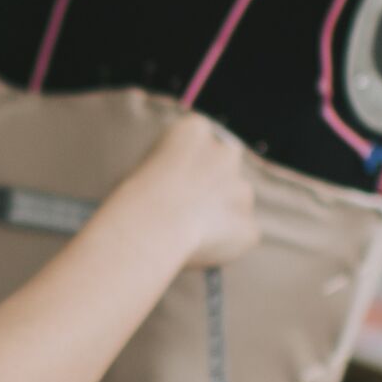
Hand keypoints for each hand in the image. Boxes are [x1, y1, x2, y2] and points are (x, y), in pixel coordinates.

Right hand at [111, 114, 261, 268]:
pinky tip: (196, 251)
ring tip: (185, 234)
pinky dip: (223, 245)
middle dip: (211, 184)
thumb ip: (167, 171)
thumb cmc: (132, 199)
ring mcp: (242, 191)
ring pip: (235, 202)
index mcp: (195, 130)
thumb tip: (168, 192)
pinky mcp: (249, 228)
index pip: (197, 138)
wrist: (151, 227)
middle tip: (184, 208)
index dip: (184, 164)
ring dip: (219, 214)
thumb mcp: (140, 169)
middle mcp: (226, 154)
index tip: (170, 182)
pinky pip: (238, 237)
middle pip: (224, 166)